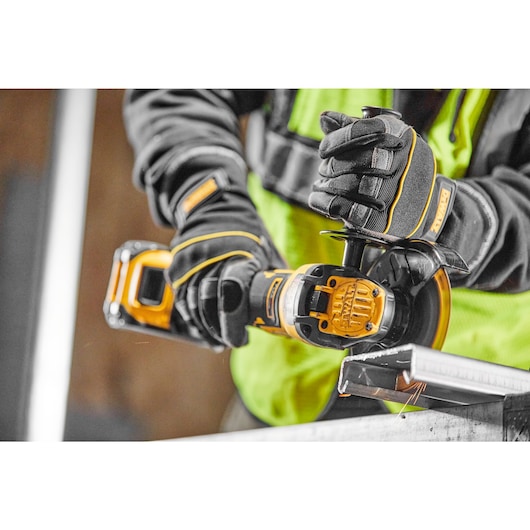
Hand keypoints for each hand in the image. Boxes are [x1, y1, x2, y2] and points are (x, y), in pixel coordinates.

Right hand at [166, 169, 284, 348]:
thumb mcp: (268, 251)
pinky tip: (203, 327)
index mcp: (240, 254)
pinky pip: (181, 298)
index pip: (232, 292)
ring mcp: (191, 261)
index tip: (242, 339)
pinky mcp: (177, 266)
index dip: (234, 322)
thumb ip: (276, 278)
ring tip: (219, 338)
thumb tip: (291, 308)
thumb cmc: (248, 233)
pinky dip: (191, 317)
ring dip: (205, 327)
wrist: (218, 207)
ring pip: (192, 304)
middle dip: (220, 329)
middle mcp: (212, 257)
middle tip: (232, 340)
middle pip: (209, 303)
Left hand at [308, 111, 455, 240]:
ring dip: (328, 185)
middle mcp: (400, 163)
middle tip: (326, 169)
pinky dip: (325, 202)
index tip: (324, 150)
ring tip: (323, 184)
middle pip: (354, 160)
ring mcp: (392, 193)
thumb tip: (325, 117)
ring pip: (348, 185)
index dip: (337, 140)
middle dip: (332, 166)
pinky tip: (319, 198)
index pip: (362, 131)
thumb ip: (353, 128)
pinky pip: (345, 208)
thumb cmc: (397, 166)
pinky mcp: (381, 219)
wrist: (428, 204)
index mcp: (400, 136)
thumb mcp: (384, 140)